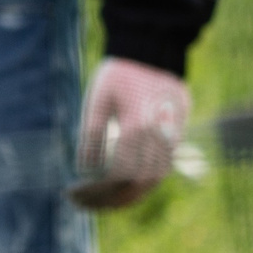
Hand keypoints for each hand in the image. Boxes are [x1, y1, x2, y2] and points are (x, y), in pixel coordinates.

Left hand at [69, 56, 189, 210]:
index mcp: (136, 127)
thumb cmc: (120, 73)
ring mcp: (173, 134)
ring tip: (104, 202)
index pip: (116, 175)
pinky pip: (164, 166)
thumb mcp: (97, 100)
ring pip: (154, 180)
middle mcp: (158, 135)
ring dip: (129, 196)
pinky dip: (144, 182)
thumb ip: (90, 136)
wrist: (153, 48)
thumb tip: (84, 171)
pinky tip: (125, 184)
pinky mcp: (180, 130)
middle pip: (137, 184)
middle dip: (109, 200)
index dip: (95, 190)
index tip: (73, 192)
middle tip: (84, 204)